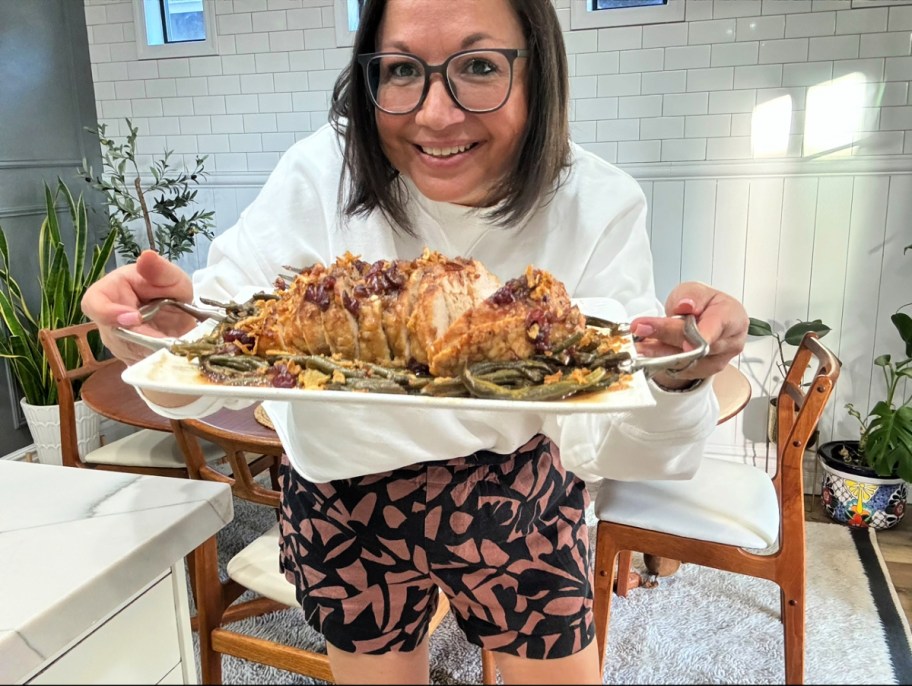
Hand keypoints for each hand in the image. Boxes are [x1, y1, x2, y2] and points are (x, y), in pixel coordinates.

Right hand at [81, 250, 195, 363]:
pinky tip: (170, 353)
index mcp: (112, 291)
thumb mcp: (173, 278)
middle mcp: (108, 318)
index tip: (133, 318)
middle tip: (162, 340)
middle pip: (111, 333)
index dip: (108, 313)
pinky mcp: (129, 358)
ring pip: (126, 352)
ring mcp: (117, 340)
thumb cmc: (170, 292)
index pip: (93, 303)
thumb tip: (146, 256)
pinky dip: (155, 359)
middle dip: (139, 338)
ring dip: (150, 350)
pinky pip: (137, 363)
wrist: (184, 319)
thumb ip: (161, 270)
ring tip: (171, 344)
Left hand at [630, 282, 748, 387]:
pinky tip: (645, 351)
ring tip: (638, 343)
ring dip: (658, 352)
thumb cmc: (703, 304)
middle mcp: (729, 342)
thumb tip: (686, 305)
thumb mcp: (694, 290)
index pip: (717, 326)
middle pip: (696, 343)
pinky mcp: (701, 372)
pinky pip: (679, 369)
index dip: (702, 334)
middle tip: (641, 328)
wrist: (703, 320)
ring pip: (685, 360)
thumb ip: (691, 295)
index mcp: (732, 317)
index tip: (685, 341)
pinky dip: (660, 360)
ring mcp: (717, 361)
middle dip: (666, 335)